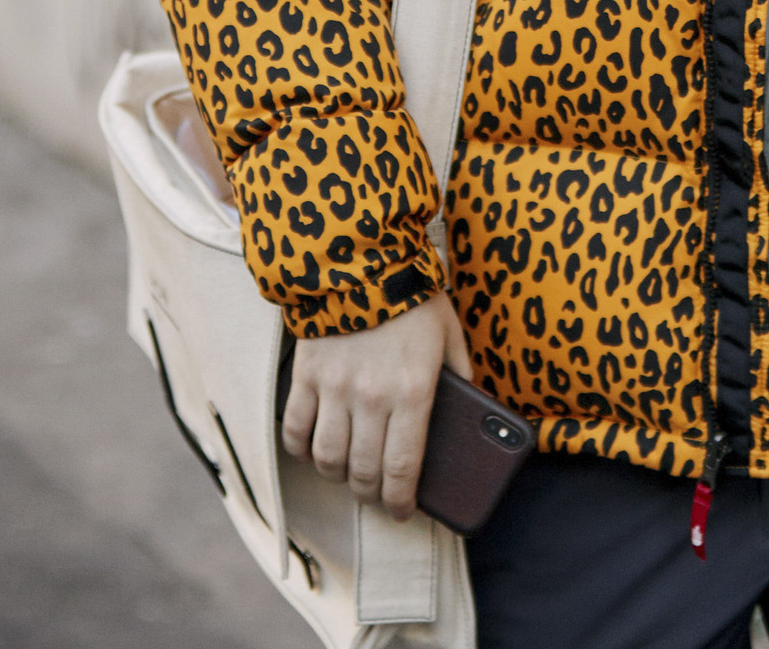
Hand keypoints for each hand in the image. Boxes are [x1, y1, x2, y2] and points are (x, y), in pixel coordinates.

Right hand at [281, 293, 471, 517]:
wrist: (360, 256)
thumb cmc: (412, 296)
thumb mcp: (450, 334)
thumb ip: (462, 375)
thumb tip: (472, 409)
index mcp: (413, 392)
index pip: (404, 469)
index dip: (401, 501)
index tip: (402, 512)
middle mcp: (371, 398)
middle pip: (364, 471)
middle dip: (372, 494)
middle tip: (377, 496)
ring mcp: (334, 389)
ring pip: (328, 458)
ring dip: (338, 476)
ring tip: (348, 475)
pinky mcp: (305, 376)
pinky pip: (296, 429)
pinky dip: (302, 449)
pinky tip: (313, 452)